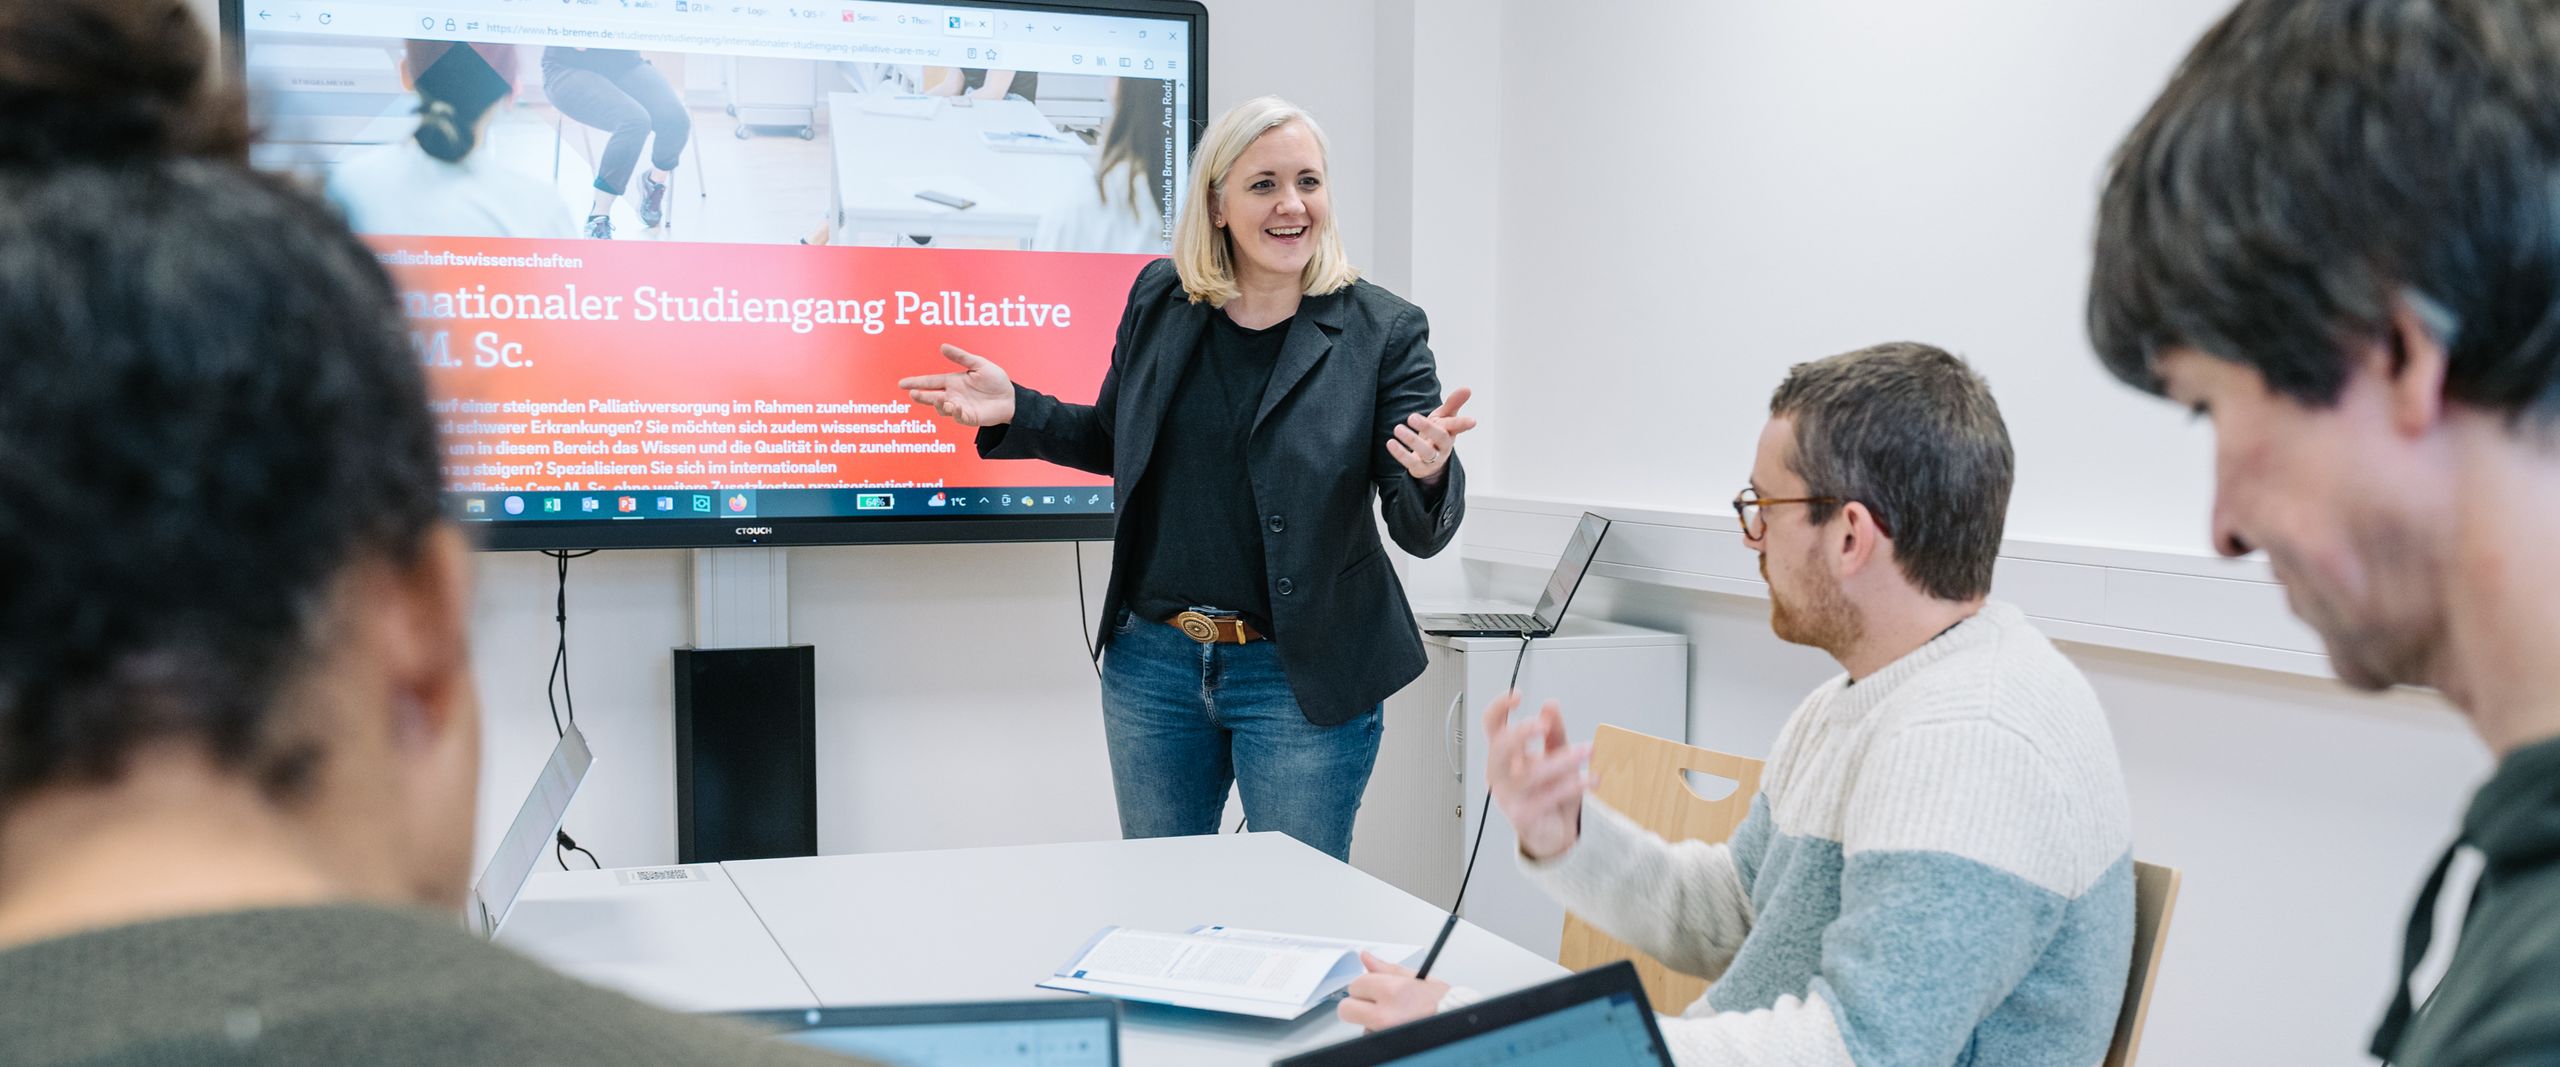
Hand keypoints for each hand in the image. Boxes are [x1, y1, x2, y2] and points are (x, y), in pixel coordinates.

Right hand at [899, 344, 1014, 426]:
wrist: (1012, 397)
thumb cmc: (996, 380)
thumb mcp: (979, 364)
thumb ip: (961, 357)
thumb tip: (943, 347)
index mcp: (952, 381)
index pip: (930, 382)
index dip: (916, 382)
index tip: (902, 383)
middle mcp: (953, 395)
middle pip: (931, 396)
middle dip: (921, 396)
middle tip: (913, 394)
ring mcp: (960, 407)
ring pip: (942, 409)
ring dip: (939, 405)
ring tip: (943, 400)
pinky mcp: (969, 418)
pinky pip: (958, 417)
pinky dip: (955, 412)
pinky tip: (956, 406)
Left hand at [1338, 952, 1449, 1032]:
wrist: (1455, 1022)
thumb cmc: (1439, 1003)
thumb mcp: (1415, 978)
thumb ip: (1386, 969)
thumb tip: (1366, 958)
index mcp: (1393, 991)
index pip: (1356, 985)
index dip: (1364, 985)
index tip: (1373, 988)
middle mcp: (1386, 1015)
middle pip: (1346, 1009)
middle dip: (1356, 1004)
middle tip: (1374, 1003)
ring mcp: (1384, 1034)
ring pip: (1359, 1025)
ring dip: (1369, 1020)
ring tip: (1393, 1016)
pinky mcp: (1385, 1044)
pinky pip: (1370, 1036)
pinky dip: (1377, 1032)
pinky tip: (1394, 1026)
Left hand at [1387, 388, 1475, 483]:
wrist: (1429, 460)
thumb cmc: (1437, 434)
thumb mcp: (1444, 417)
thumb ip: (1453, 403)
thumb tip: (1467, 388)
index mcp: (1450, 432)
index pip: (1457, 426)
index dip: (1463, 423)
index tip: (1472, 421)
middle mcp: (1444, 446)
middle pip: (1440, 438)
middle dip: (1427, 427)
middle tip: (1412, 417)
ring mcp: (1433, 459)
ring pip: (1425, 451)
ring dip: (1411, 440)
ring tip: (1398, 428)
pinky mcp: (1420, 468)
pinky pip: (1410, 462)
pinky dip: (1400, 453)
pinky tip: (1391, 443)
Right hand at [1484, 691, 1590, 861]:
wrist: (1554, 831)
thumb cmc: (1549, 790)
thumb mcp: (1554, 755)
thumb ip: (1554, 732)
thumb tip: (1551, 706)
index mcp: (1503, 754)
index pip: (1492, 726)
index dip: (1499, 708)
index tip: (1517, 695)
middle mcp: (1499, 773)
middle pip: (1500, 748)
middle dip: (1521, 733)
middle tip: (1544, 724)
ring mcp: (1507, 796)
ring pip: (1530, 773)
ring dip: (1561, 759)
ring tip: (1588, 750)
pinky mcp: (1523, 816)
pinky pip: (1547, 797)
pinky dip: (1572, 786)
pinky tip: (1590, 778)